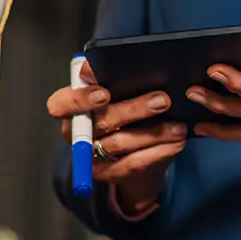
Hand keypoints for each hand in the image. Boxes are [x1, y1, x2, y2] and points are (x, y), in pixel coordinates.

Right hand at [46, 61, 186, 211]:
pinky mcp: (107, 173)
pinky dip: (158, 152)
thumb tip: (142, 67)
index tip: (104, 93)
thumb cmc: (123, 108)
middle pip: (101, 122)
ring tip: (179, 127)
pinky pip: (133, 163)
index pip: (61, 103)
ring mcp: (90, 155)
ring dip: (154, 133)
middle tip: (162, 100)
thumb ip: (118, 80)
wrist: (131, 149)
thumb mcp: (118, 92)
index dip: (80, 99)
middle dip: (133, 109)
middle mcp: (76, 132)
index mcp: (70, 107)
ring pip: (120, 143)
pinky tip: (176, 143)